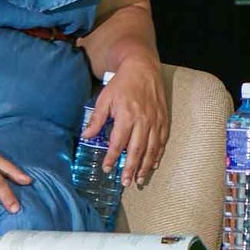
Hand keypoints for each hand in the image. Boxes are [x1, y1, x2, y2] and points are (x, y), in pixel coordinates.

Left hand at [90, 61, 169, 186]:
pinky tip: (153, 164)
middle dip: (131, 168)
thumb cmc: (122, 83)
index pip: (118, 143)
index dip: (112, 157)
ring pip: (152, 148)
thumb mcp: (104, 99)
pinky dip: (158, 154)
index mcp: (127, 116)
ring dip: (145, 166)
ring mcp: (155, 121)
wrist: (143, 67)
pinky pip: (162, 141)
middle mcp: (143, 121)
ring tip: (139, 179)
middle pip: (137, 150)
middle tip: (126, 182)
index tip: (107, 169)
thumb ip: (97, 119)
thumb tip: (86, 136)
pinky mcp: (163, 119)